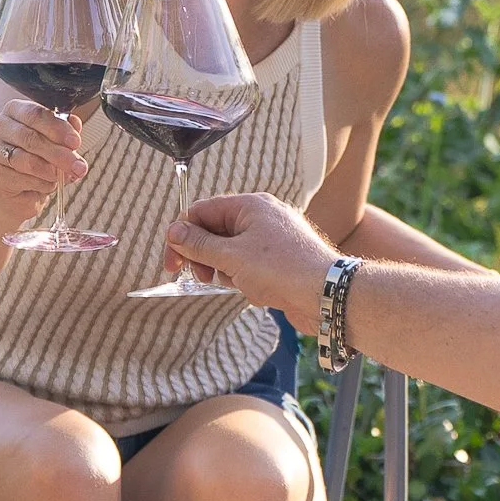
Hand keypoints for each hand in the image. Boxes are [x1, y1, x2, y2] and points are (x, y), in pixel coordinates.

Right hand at [0, 99, 86, 226]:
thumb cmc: (36, 159)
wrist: (16, 189)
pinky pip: (23, 179)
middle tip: (78, 166)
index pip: (36, 114)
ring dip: (51, 171)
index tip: (75, 142)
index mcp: (15, 110)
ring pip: (27, 160)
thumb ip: (65, 132)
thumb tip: (75, 123)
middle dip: (59, 154)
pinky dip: (41, 184)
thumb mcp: (55, 142)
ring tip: (62, 177)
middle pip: (31, 138)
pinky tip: (47, 185)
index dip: (58, 128)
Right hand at [171, 192, 334, 325]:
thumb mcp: (231, 257)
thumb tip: (174, 231)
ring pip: (230, 251)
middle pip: (215, 230)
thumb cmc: (283, 270)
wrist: (326, 294)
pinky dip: (243, 278)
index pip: (202, 211)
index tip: (172, 262)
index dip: (183, 235)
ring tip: (237, 283)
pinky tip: (254, 291)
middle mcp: (262, 217)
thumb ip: (199, 244)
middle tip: (198, 276)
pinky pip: (248, 265)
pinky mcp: (279, 260)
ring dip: (225, 270)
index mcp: (250, 205)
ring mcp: (272, 239)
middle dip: (203, 255)